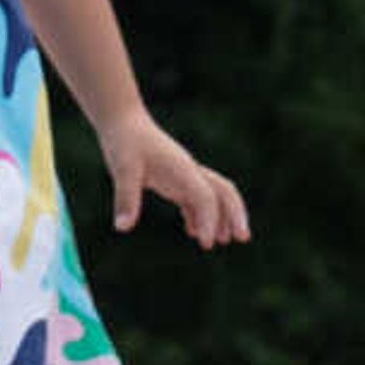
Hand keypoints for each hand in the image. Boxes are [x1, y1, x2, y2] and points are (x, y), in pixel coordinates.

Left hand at [100, 115, 249, 248]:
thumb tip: (122, 227)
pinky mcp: (174, 178)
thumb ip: (125, 197)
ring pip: (213, 196)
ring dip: (221, 218)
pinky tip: (192, 233)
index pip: (205, 196)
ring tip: (224, 242)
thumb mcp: (121, 169)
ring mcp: (183, 175)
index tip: (206, 243)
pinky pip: (194, 198)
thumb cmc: (124, 142)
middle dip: (236, 214)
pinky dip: (198, 215)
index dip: (209, 219)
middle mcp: (188, 172)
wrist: (122, 121)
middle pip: (224, 192)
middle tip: (243, 238)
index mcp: (182, 169)